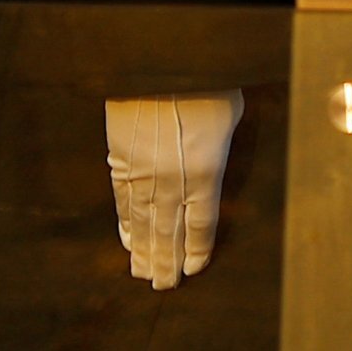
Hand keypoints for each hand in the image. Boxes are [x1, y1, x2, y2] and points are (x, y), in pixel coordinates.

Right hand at [104, 90, 244, 287]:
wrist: (162, 64)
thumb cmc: (207, 84)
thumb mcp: (230, 117)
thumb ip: (221, 149)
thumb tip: (215, 160)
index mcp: (207, 175)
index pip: (202, 227)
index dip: (198, 251)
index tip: (194, 269)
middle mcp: (173, 184)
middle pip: (169, 235)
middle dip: (167, 263)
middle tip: (164, 286)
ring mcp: (143, 176)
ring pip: (143, 224)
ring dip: (143, 251)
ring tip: (143, 273)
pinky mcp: (121, 163)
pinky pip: (123, 203)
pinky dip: (125, 224)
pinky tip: (127, 240)